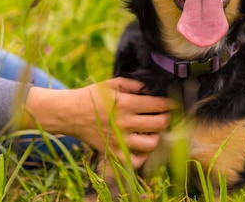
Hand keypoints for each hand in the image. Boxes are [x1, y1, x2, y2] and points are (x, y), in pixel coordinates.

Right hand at [21, 77, 173, 167]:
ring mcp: (119, 140)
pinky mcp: (113, 152)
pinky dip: (143, 155)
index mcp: (125, 103)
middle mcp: (124, 122)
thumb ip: (135, 84)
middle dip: (167, 118)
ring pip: (151, 144)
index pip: (158, 105)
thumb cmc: (92, 96)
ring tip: (153, 130)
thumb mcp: (113, 83)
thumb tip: (154, 89)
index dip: (171, 104)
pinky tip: (141, 144)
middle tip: (166, 115)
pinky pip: (136, 160)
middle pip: (159, 124)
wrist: (69, 113)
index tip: (174, 103)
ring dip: (157, 136)